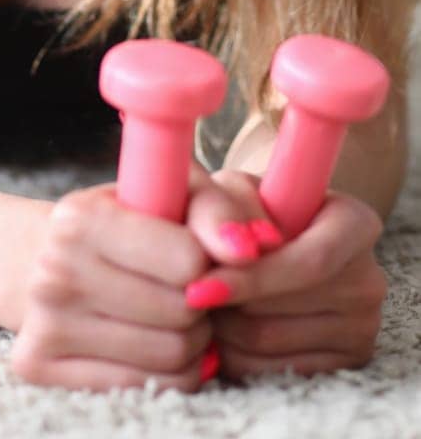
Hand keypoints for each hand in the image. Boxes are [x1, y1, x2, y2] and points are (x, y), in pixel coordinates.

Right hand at [10, 162, 215, 391]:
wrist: (41, 257)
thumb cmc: (123, 218)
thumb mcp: (168, 190)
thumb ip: (215, 209)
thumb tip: (252, 249)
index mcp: (81, 217)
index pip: (187, 261)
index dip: (207, 261)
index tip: (200, 254)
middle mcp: (55, 270)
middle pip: (182, 313)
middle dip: (203, 303)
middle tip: (193, 290)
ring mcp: (45, 324)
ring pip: (170, 356)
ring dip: (193, 340)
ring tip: (181, 316)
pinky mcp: (41, 366)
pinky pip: (147, 388)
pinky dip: (171, 372)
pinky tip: (162, 344)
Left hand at [185, 167, 386, 378]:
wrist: (281, 235)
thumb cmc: (253, 206)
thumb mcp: (235, 188)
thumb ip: (224, 208)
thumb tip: (233, 251)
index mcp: (356, 224)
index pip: (310, 263)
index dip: (253, 280)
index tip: (199, 288)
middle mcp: (368, 278)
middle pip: (282, 310)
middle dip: (226, 305)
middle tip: (192, 292)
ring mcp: (362, 326)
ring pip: (270, 345)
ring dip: (224, 331)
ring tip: (209, 305)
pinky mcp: (345, 362)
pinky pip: (273, 372)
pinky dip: (236, 356)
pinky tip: (227, 329)